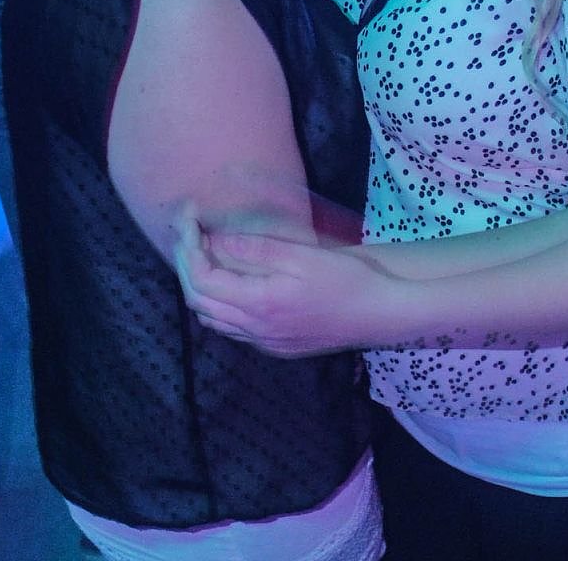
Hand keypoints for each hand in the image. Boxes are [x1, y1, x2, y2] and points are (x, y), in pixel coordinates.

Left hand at [173, 210, 387, 356]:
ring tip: (203, 253)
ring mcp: (265, 343)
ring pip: (212, 320)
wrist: (380, 314)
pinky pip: (232, 329)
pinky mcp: (276, 348)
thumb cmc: (347, 280)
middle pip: (199, 301)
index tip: (191, 219)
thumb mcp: (303, 256)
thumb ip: (258, 250)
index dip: (189, 248)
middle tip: (189, 232)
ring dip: (200, 287)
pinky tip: (231, 283)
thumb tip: (218, 240)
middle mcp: (255, 330)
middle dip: (187, 264)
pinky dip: (220, 304)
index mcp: (259, 305)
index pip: (202, 280)